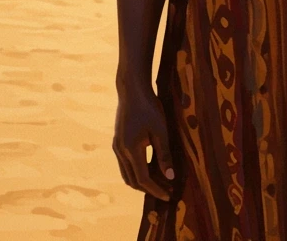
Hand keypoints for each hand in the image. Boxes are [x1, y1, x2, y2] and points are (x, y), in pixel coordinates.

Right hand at [115, 80, 174, 200]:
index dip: (156, 189)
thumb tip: (170, 176)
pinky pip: (125, 164)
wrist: (132, 90)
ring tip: (159, 182)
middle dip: (149, 188)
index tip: (168, 195)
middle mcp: (120, 151)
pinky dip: (136, 171)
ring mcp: (116, 147)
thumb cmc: (150, 108)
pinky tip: (149, 168)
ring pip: (127, 174)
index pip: (143, 179)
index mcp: (131, 150)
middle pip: (132, 180)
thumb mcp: (161, 131)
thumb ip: (164, 155)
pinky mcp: (117, 142)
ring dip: (141, 181)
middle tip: (166, 190)